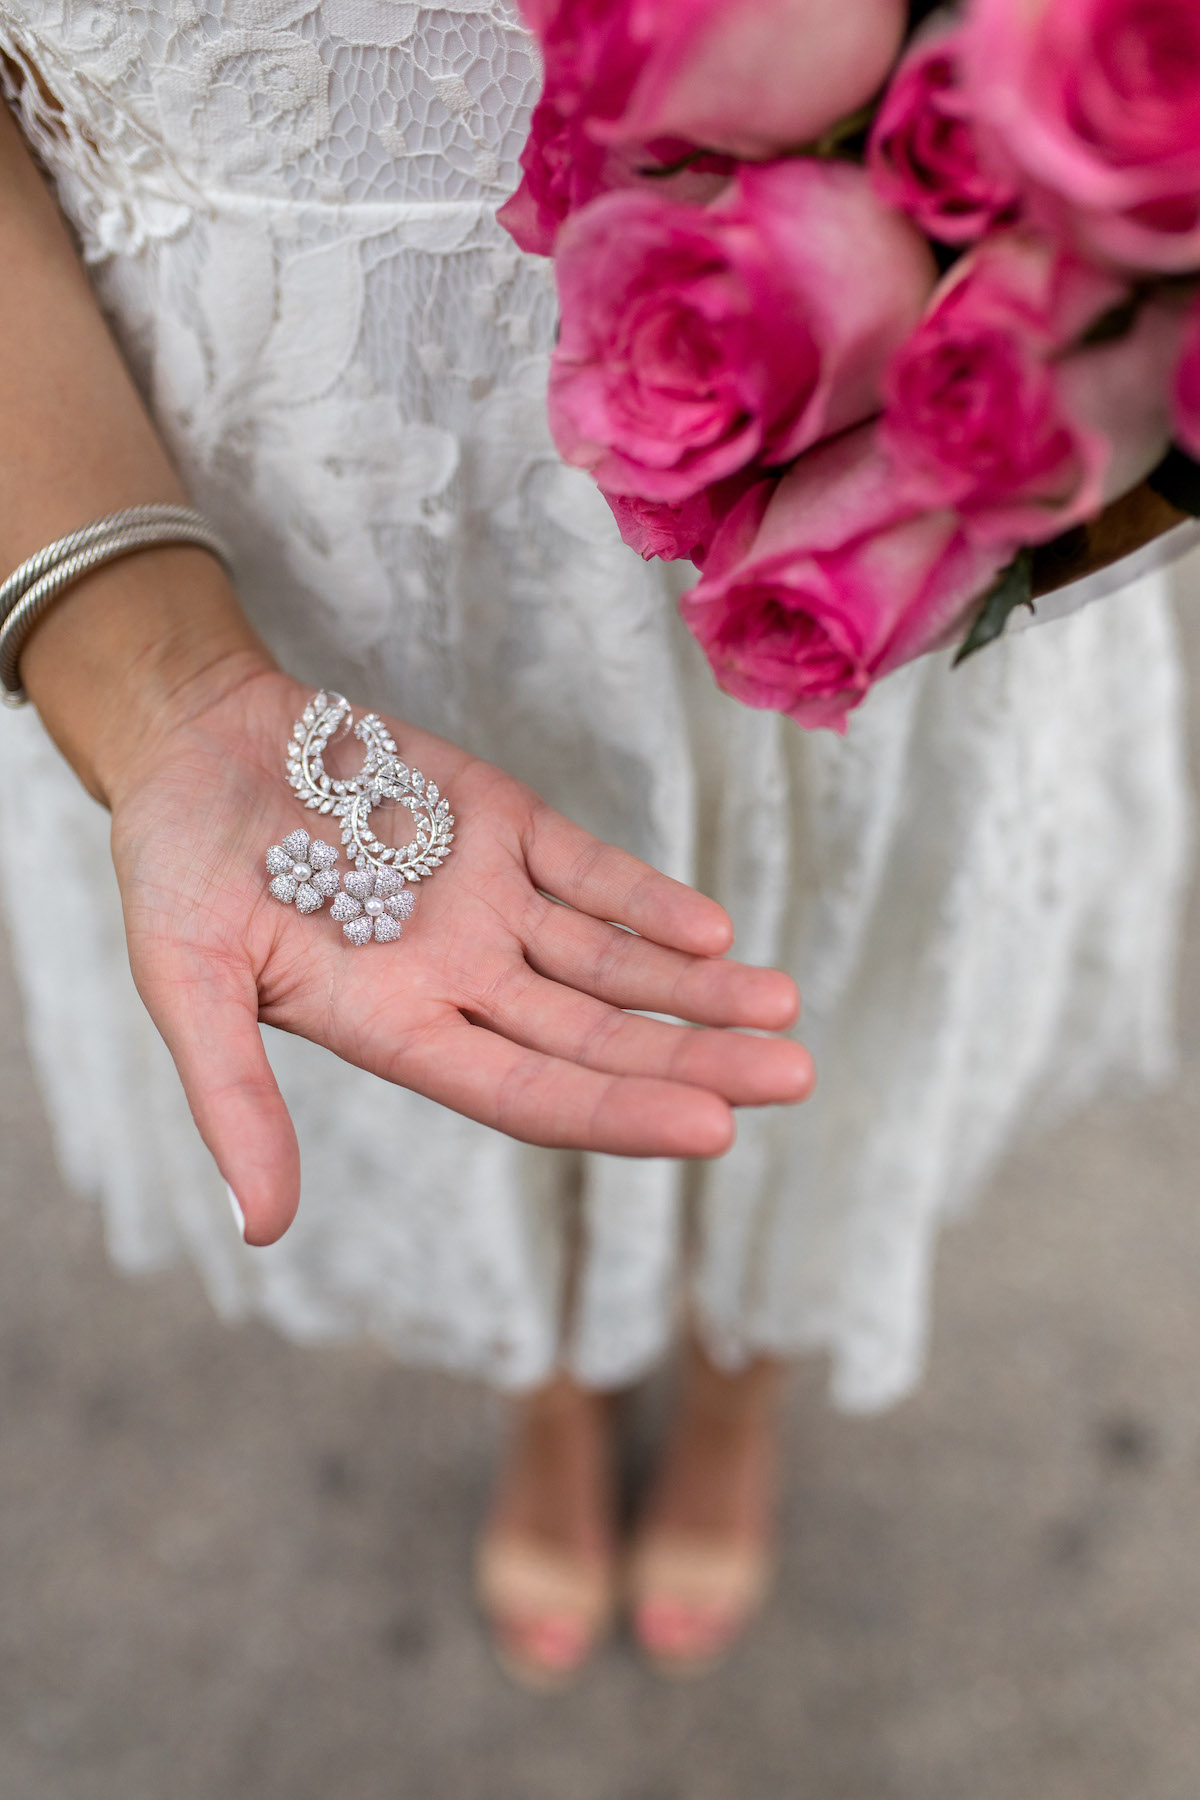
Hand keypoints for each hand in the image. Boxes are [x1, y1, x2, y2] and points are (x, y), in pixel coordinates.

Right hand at [107, 665, 812, 1245]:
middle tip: (796, 1077)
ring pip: (614, 960)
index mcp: (397, 1029)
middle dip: (693, 1059)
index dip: (617, 1110)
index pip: (529, 1092)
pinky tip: (713, 928)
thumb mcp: (187, 981)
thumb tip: (260, 1232)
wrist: (195, 742)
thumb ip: (231, 1099)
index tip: (714, 1129)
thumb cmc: (175, 867)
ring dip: (697, 986)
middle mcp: (461, 980)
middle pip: (596, 1036)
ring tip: (783, 1010)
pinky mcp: (503, 826)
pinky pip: (589, 872)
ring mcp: (489, 904)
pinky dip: (647, 898)